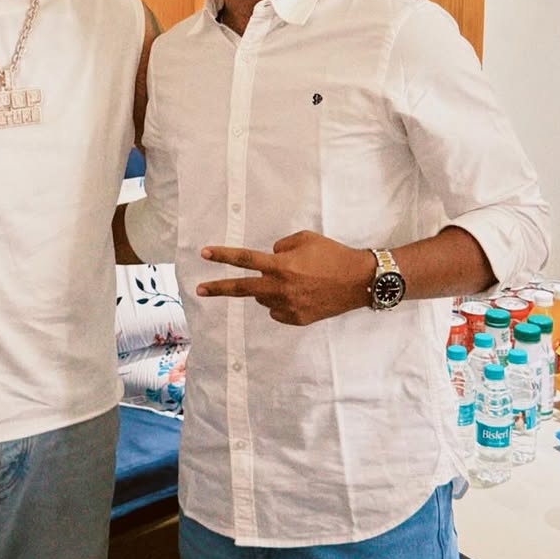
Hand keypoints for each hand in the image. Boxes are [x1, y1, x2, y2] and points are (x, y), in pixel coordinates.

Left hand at [196, 230, 369, 324]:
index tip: (204, 254)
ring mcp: (289, 307)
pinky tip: (300, 294)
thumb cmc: (333, 254)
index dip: (223, 256)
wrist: (359, 281)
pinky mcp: (298, 320)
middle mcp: (281, 288)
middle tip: (200, 289)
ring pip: (264, 298)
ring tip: (294, 280)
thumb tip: (269, 256)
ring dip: (268, 289)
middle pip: (242, 289)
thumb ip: (281, 246)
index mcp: (281, 266)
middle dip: (218, 288)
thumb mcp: (305, 238)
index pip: (245, 260)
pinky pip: (278, 310)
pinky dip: (281, 302)